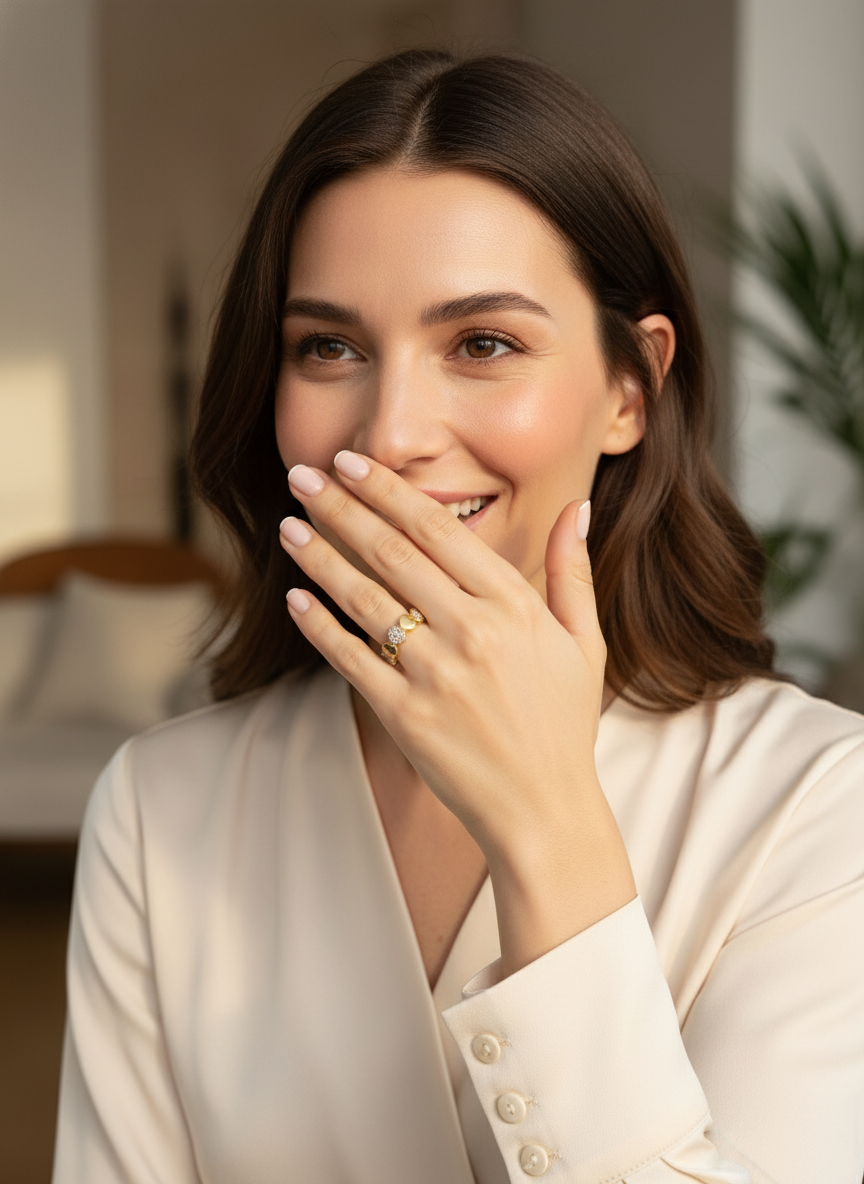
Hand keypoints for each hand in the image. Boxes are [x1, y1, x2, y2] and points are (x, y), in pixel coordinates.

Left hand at [280, 450, 635, 971]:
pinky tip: (294, 598)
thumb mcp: (582, 643)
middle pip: (391, 552)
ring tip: (288, 527)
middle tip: (303, 476)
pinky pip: (351, 659)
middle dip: (340, 507)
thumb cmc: (563, 724)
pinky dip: (319, 626)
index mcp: (514, 606)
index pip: (437, 529)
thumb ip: (572, 572)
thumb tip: (577, 508)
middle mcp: (472, 632)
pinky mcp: (404, 716)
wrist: (544, 811)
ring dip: (319, 557)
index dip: (388, 490)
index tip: (352, 464)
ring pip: (364, 598)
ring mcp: (435, 674)